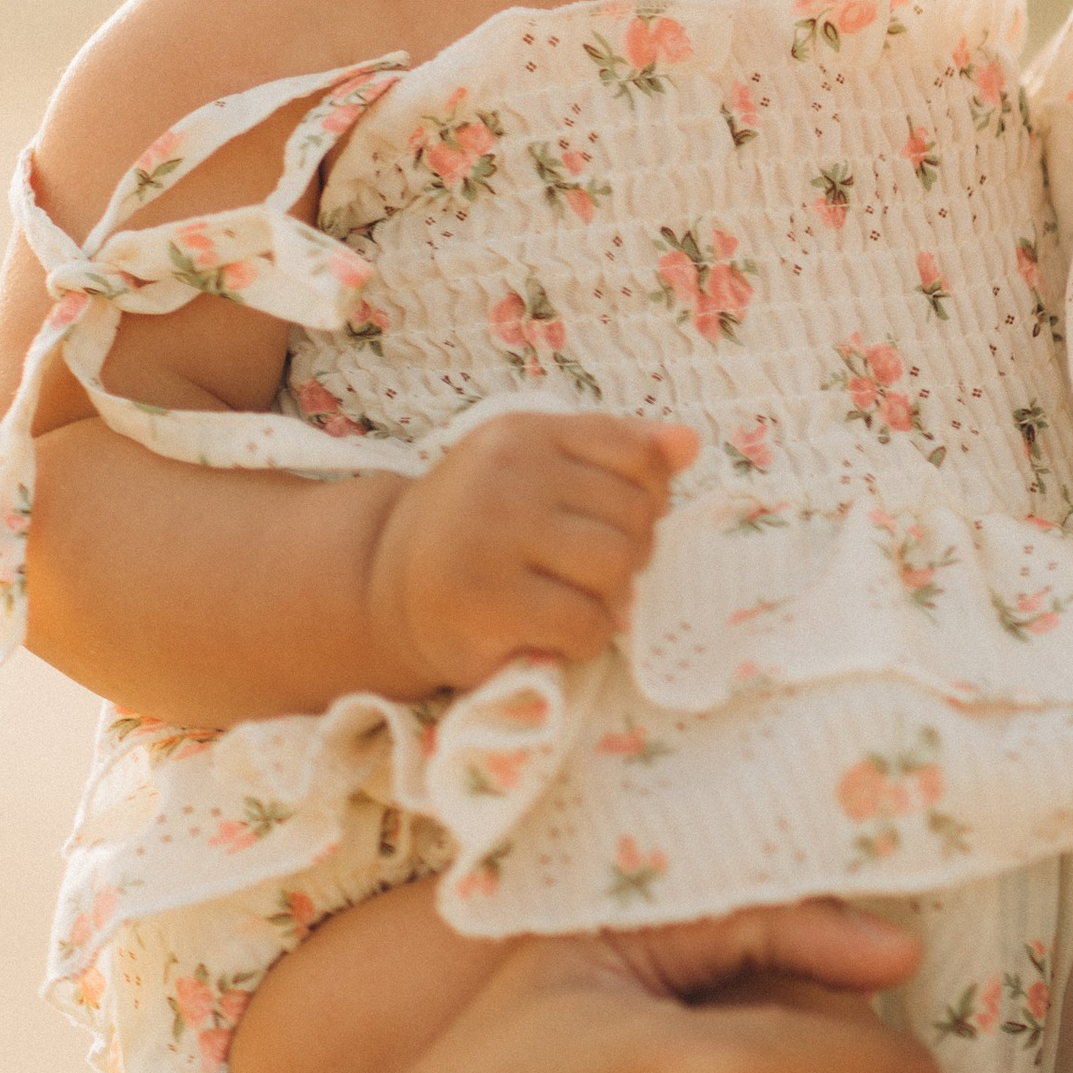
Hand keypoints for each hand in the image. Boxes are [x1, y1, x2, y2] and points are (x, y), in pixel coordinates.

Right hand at [365, 411, 698, 691]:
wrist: (383, 589)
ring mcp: (490, 533)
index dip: (646, 502)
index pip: (639, 458)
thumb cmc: (481, 531)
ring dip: (608, 600)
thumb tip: (689, 442)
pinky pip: (583, 623)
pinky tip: (548, 633)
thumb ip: (618, 453)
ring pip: (615, 567)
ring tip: (572, 602)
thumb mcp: (542, 473)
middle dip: (628, 556)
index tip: (608, 524)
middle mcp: (506, 472)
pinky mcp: (483, 599)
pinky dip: (582, 640)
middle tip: (582, 575)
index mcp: (526, 433)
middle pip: (635, 517)